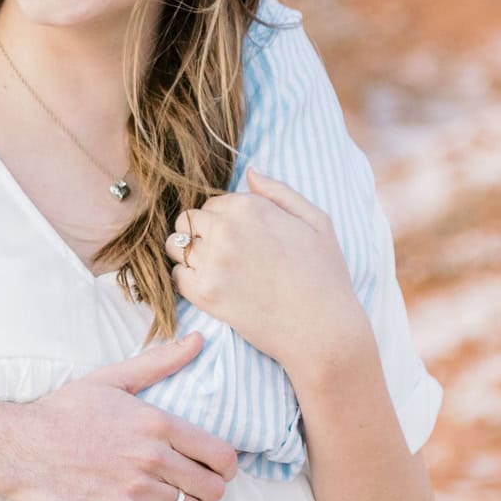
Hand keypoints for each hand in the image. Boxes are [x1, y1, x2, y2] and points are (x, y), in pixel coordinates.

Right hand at [0, 336, 237, 500]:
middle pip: (212, 489)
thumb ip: (159, 362)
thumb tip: (198, 341)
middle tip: (195, 486)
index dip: (227, 466)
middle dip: (210, 489)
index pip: (221, 454)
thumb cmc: (63, 411)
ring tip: (172, 499)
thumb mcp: (111, 379)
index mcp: (157, 423)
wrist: (18, 446)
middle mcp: (153, 457)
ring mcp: (136, 489)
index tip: (218, 468)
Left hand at [165, 168, 366, 381]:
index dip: (223, 219)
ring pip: (175, 245)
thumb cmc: (324, 275)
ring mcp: (212, 262)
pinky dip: (186, 279)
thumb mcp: (316, 221)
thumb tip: (249, 171)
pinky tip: (210, 286)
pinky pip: (176, 275)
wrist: (323, 330)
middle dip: (201, 233)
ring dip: (188, 254)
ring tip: (214, 269)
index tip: (240, 238)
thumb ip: (278, 192)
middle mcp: (226, 230)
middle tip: (224, 255)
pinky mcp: (204, 293)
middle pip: (189, 220)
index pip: (213, 203)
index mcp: (251, 208)